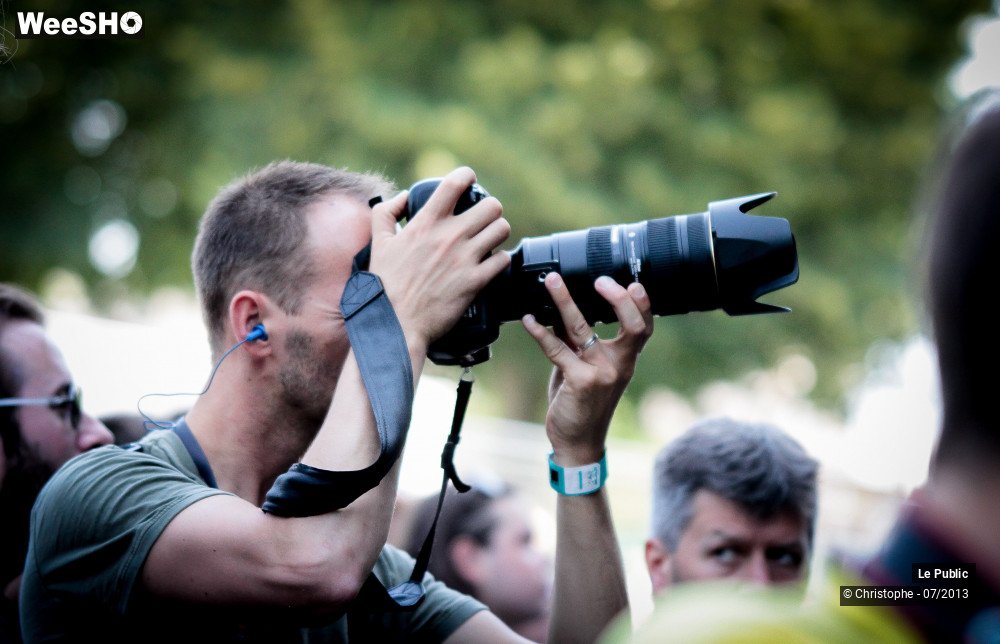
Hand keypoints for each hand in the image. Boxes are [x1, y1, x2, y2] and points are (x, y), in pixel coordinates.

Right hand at [368, 167, 510, 350]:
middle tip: (483, 219)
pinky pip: (502, 259)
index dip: (467, 177)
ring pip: (502, 229)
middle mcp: (449, 236)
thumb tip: (404, 197)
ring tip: (489, 240)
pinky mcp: (475, 281)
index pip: (456, 183)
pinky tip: (490, 264)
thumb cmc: (385, 285)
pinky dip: (499, 260)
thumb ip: (386, 213)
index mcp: (426, 223)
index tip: (469, 182)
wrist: (395, 323)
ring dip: (498, 233)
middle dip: (490, 210)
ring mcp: (464, 258)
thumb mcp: (378, 243)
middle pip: (491, 206)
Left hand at [522, 273, 652, 465]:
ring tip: (551, 281)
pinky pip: (558, 349)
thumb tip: (562, 307)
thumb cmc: (582, 403)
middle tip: (600, 279)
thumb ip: (578, 340)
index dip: (642, 302)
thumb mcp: (585, 367)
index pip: (643, 325)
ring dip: (565, 301)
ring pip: (584, 328)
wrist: (577, 442)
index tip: (630, 281)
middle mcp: (619, 364)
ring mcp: (601, 373)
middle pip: (632, 325)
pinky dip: (541, 332)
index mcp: (625, 359)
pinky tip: (529, 320)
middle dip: (618, 298)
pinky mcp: (579, 382)